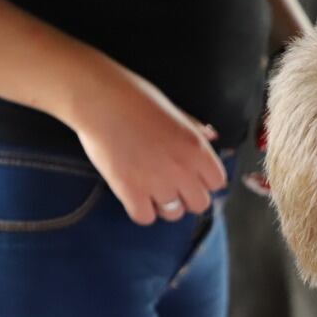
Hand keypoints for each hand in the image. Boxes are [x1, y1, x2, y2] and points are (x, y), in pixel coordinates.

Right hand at [63, 62, 227, 225]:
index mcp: (197, 149)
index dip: (204, 181)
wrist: (100, 99)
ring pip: (174, 214)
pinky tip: (135, 196)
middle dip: (187, 198)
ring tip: (150, 189)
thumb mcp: (174, 111)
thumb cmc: (137, 98)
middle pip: (200, 204)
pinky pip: (145, 218)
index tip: (191, 175)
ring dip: (165, 206)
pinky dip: (141, 211)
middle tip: (172, 186)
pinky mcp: (130, 191)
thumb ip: (195, 129)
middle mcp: (182, 169)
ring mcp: (156, 182)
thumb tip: (212, 135)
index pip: (217, 183)